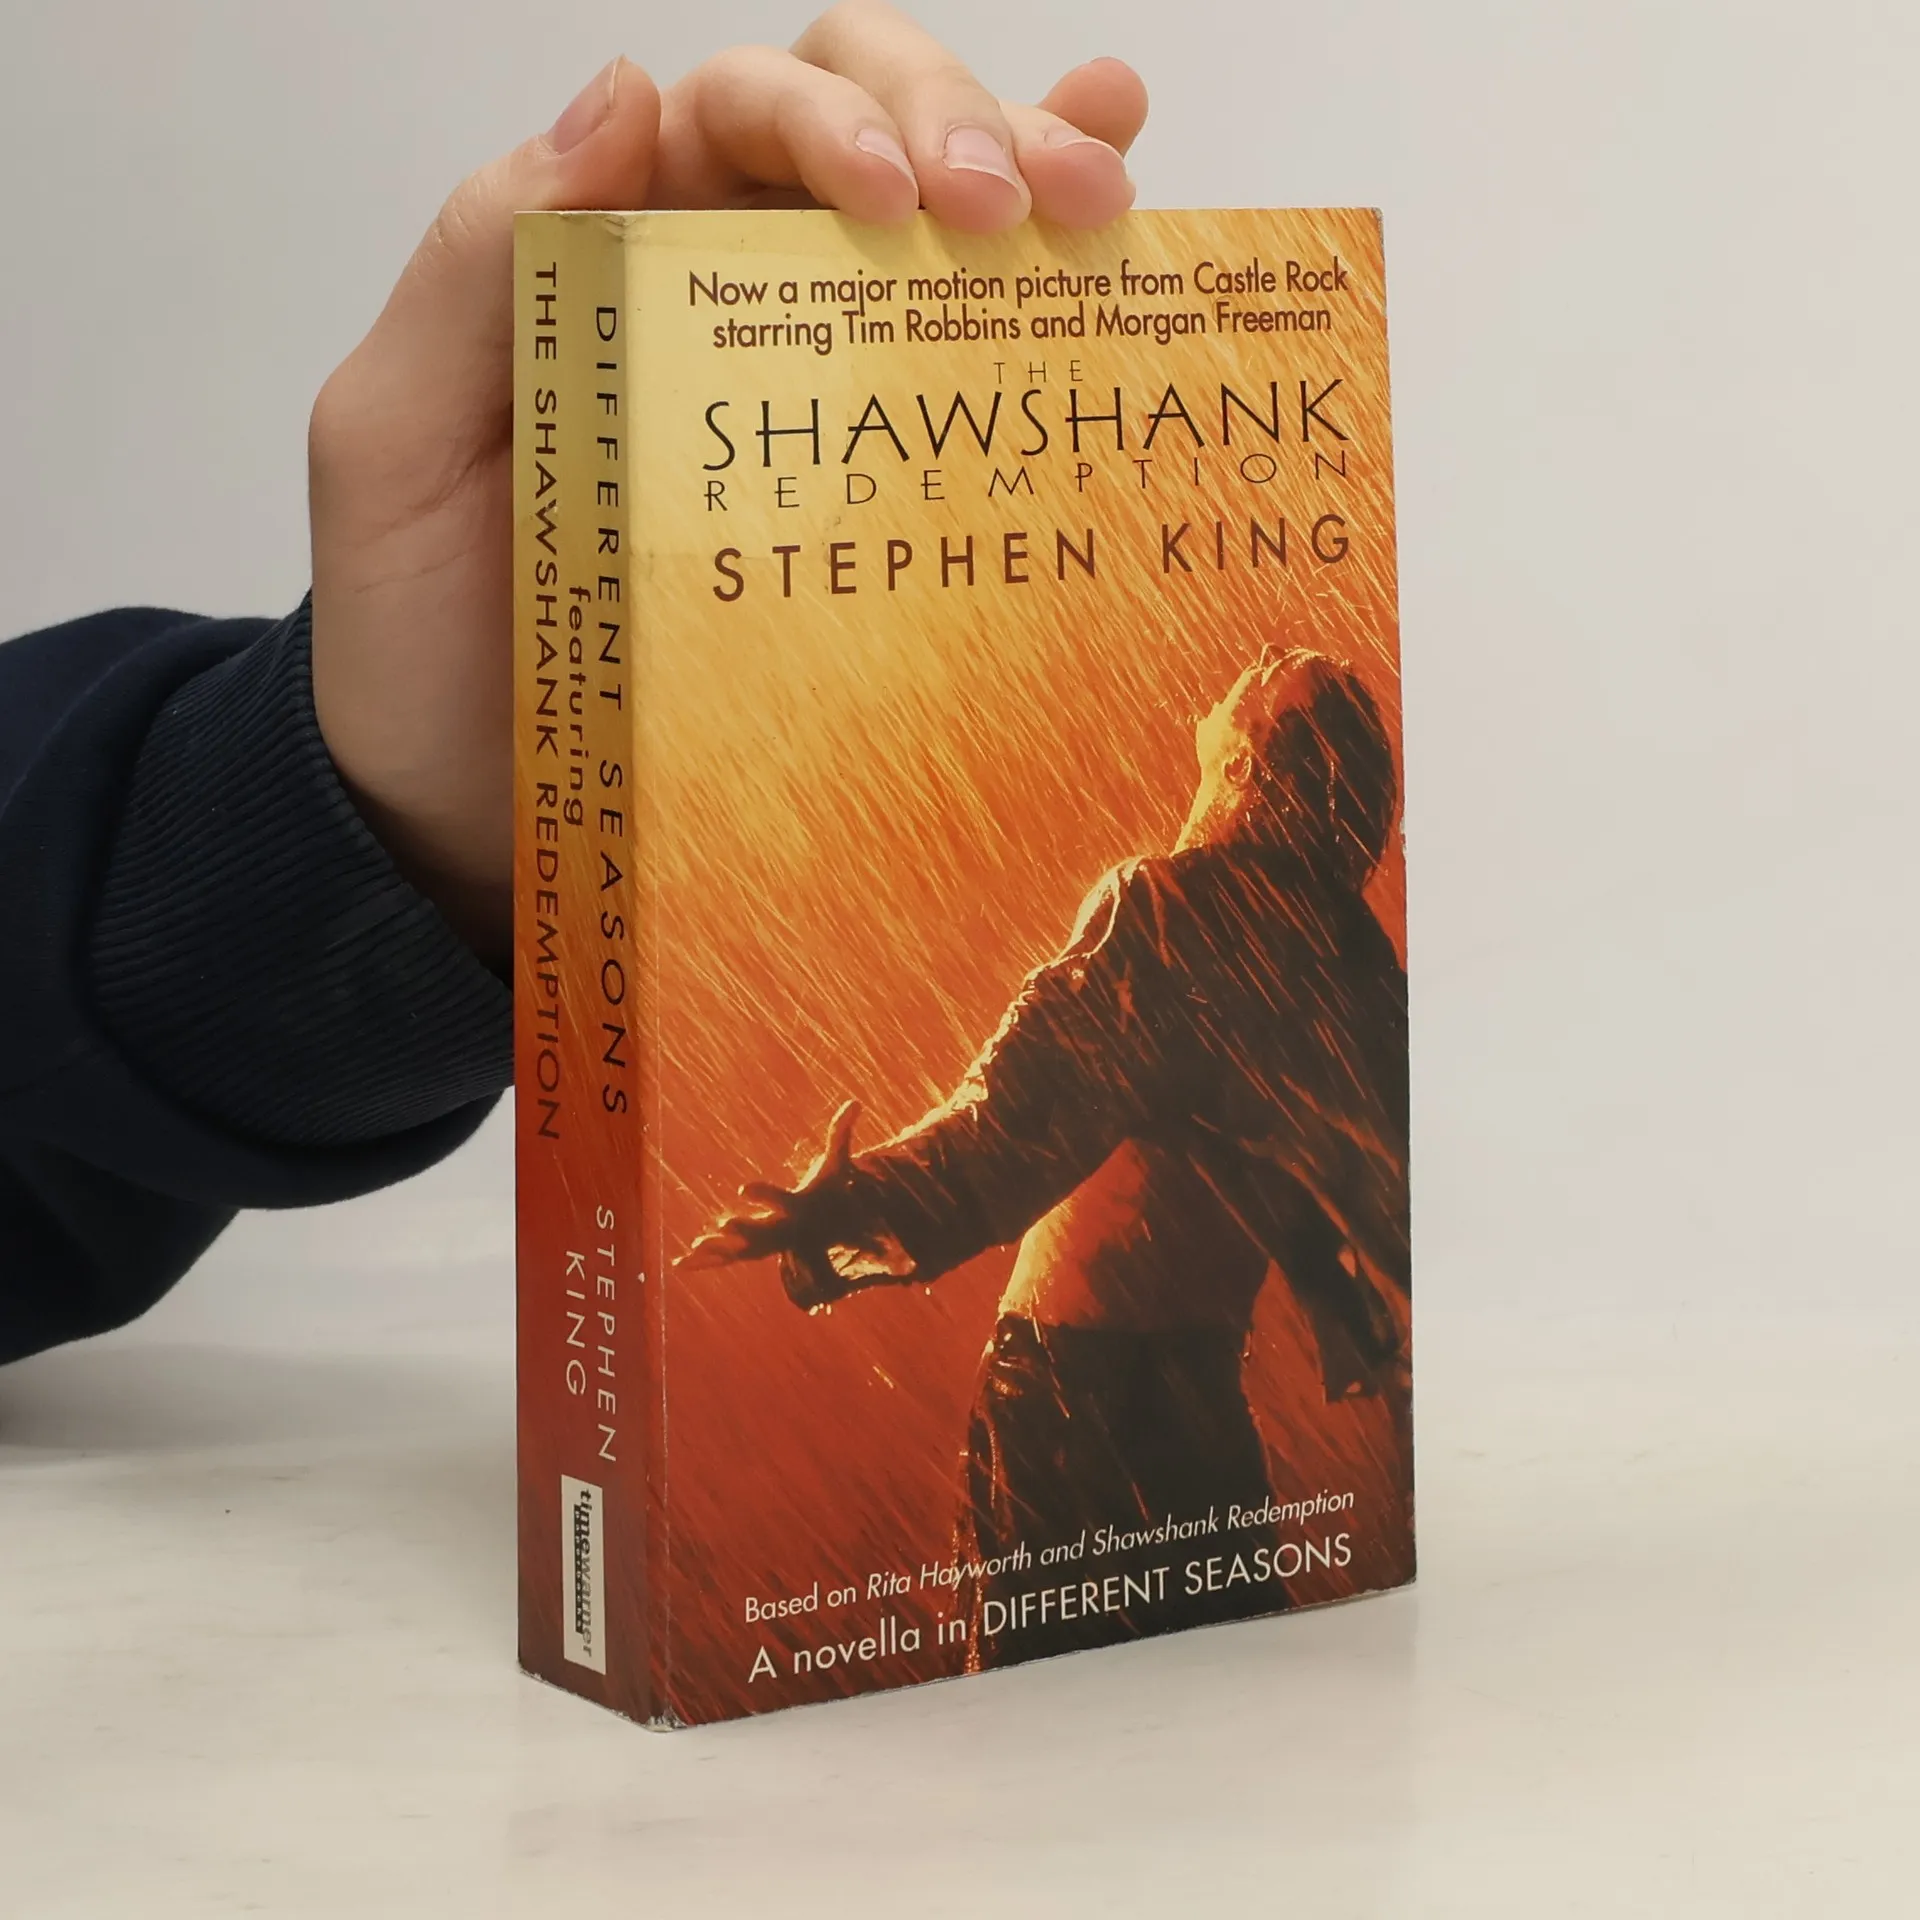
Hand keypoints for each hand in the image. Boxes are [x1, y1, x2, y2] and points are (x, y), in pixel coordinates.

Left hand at [306, 6, 1149, 962]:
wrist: (474, 820)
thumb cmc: (419, 644)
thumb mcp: (394, 444)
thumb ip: (476, 265)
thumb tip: (623, 93)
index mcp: (606, 252)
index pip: (733, 110)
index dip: (830, 113)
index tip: (902, 196)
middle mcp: (716, 290)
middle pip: (857, 127)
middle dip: (956, 125)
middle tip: (1020, 208)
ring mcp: (806, 385)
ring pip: (935, 212)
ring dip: (1036, 161)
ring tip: (1105, 192)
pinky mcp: (867, 493)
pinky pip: (966, 360)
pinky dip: (1060, 271)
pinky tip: (1135, 211)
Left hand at [678, 1100, 863, 1271]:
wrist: (838, 1229)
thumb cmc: (831, 1191)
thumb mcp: (837, 1163)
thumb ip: (841, 1134)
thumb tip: (855, 1102)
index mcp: (799, 1207)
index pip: (780, 1200)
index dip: (762, 1194)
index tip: (741, 1188)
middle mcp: (784, 1229)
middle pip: (761, 1232)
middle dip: (742, 1230)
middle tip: (721, 1225)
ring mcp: (770, 1244)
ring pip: (741, 1251)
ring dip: (718, 1251)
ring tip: (694, 1250)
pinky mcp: (758, 1249)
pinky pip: (731, 1258)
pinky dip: (707, 1262)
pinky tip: (681, 1264)